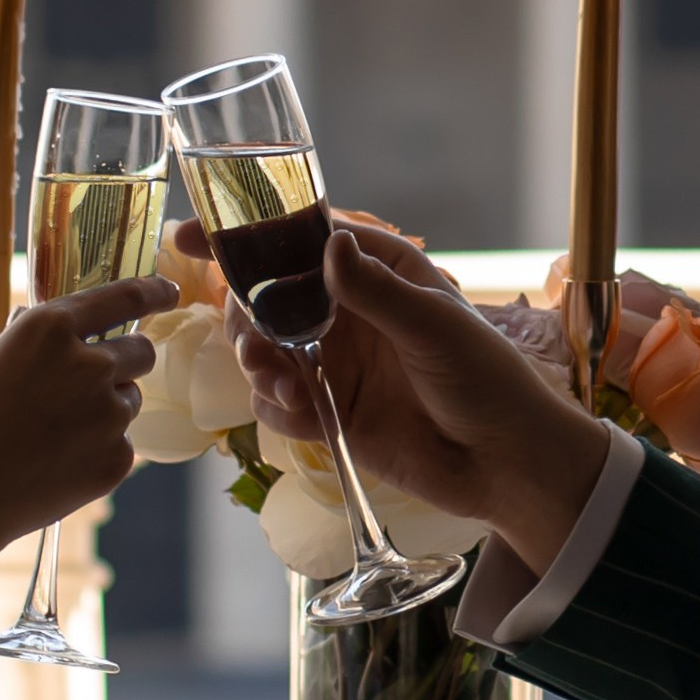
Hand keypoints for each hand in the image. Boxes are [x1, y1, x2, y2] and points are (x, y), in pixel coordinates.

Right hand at [0, 273, 177, 561]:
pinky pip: (121, 444)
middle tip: (90, 382)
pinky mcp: (116, 459)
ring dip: (107, 408)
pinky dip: (98, 450)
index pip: (124, 297)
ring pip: (129, 400)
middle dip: (125, 360)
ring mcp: (108, 415)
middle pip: (141, 351)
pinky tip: (56, 465)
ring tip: (55, 434)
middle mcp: (89, 365)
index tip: (168, 291)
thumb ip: (20, 343)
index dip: (153, 291)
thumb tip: (31, 322)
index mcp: (49, 328)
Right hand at [177, 216, 606, 574]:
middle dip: (245, 315)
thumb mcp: (435, 325)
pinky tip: (300, 412)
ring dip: (257, 363)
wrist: (505, 464)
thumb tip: (330, 246)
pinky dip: (276, 406)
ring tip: (278, 379)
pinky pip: (278, 404)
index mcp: (378, 273)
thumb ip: (376, 290)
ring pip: (263, 351)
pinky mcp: (329, 414)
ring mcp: (335, 365)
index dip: (246, 235)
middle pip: (266, 298)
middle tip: (253, 340)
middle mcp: (348, 315)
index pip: (301, 240)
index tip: (194, 236)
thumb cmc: (487, 379)